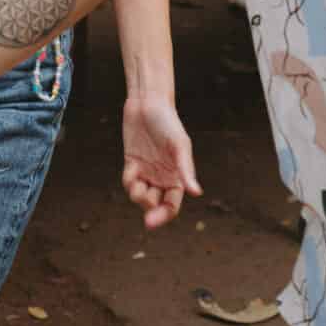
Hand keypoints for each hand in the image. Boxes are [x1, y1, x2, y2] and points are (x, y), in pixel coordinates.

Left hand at [121, 92, 200, 229]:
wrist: (148, 103)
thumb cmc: (168, 122)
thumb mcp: (179, 146)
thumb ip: (186, 170)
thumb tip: (197, 193)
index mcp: (177, 177)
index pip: (172, 205)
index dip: (163, 216)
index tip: (150, 221)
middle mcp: (162, 178)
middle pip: (155, 205)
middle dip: (148, 209)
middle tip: (142, 204)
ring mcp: (147, 172)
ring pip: (140, 196)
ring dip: (136, 196)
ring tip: (136, 184)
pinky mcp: (132, 163)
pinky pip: (129, 181)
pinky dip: (129, 180)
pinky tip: (132, 168)